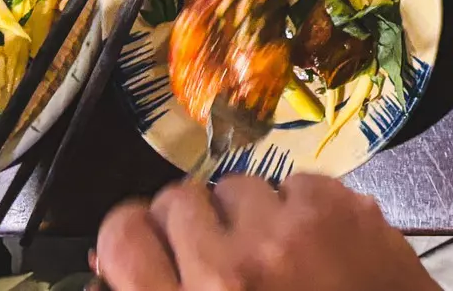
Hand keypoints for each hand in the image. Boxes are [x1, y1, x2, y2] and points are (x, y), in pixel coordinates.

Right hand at [95, 174, 439, 290]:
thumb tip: (113, 263)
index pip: (121, 236)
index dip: (129, 236)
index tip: (145, 243)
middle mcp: (228, 270)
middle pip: (176, 200)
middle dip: (190, 222)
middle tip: (214, 248)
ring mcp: (287, 233)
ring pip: (235, 185)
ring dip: (245, 212)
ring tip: (268, 249)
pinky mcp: (338, 208)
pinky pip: (292, 182)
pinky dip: (297, 206)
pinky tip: (312, 243)